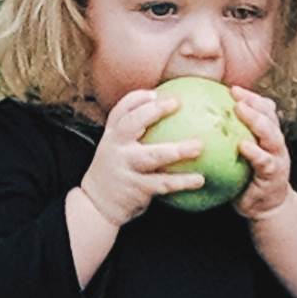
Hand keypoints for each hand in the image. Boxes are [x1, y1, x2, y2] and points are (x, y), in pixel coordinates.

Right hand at [77, 87, 201, 226]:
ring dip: (177, 150)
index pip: (120, 110)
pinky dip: (182, 181)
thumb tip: (172, 118)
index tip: (156, 92)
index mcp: (112, 135)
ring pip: (153, 155)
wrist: (97, 205)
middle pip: (132, 124)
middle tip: (178, 103)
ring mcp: (126, 167)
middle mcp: (117, 147)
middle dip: (154, 110)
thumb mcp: (117, 149)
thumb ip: (135, 134)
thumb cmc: (117, 172)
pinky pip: (164, 183)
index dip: (137, 99)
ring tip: (198, 146)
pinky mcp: (136, 188)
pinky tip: (200, 179)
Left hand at [230, 86, 292, 219]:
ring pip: (271, 135)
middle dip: (254, 102)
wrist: (267, 209)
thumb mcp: (239, 159)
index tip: (232, 88)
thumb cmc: (247, 182)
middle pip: (269, 116)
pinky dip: (255, 153)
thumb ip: (227, 143)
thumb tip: (197, 129)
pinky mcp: (274, 176)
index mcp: (268, 137)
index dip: (251, 97)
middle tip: (235, 94)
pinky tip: (242, 146)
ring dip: (257, 120)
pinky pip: (265, 161)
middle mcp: (276, 144)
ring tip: (241, 110)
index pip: (264, 110)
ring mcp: (278, 159)